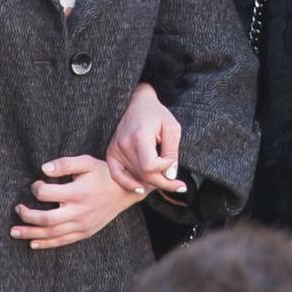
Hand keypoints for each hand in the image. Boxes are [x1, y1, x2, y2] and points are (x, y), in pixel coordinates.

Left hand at [12, 154, 141, 246]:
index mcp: (77, 193)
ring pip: (52, 233)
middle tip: (16, 209)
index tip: (36, 184)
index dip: (36, 188)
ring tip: (14, 232)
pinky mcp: (85, 233)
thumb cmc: (103, 174)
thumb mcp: (86, 162)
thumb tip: (44, 169)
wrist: (124, 192)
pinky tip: (32, 244)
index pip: (46, 194)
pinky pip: (63, 241)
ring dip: (31, 234)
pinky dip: (46, 244)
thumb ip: (64, 164)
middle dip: (27, 216)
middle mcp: (78, 212)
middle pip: (46, 219)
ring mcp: (82, 226)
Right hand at [104, 81, 185, 197]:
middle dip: (164, 183)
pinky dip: (127, 183)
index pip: (150, 166)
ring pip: (135, 177)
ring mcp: (115, 148)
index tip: (171, 158)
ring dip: (152, 182)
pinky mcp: (111, 151)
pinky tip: (139, 189)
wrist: (137, 102)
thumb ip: (172, 152)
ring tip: (165, 180)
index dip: (165, 167)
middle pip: (143, 175)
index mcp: (139, 136)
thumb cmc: (156, 114)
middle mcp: (124, 144)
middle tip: (179, 185)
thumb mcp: (172, 128)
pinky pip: (116, 174)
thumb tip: (170, 176)